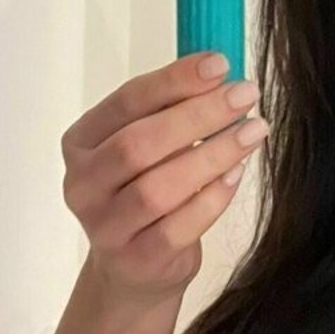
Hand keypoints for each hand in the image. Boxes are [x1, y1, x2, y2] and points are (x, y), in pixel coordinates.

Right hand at [60, 53, 268, 303]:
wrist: (133, 269)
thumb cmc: (145, 191)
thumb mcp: (148, 146)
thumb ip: (172, 111)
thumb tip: (220, 75)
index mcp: (81, 143)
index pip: (127, 102)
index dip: (174, 80)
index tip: (220, 64)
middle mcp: (83, 185)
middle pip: (139, 144)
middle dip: (198, 115)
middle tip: (244, 94)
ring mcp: (106, 228)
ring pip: (159, 187)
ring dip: (214, 153)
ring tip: (253, 130)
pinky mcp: (137, 260)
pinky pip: (180, 225)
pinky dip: (213, 196)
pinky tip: (236, 173)